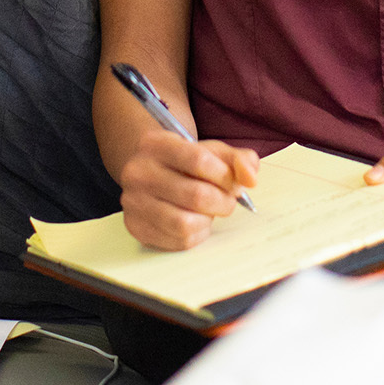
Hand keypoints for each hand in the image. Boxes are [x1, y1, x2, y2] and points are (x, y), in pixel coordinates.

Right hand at [118, 130, 258, 250]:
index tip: (234, 182)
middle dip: (222, 202)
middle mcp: (137, 171)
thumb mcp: (212, 151)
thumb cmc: (185, 163)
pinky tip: (196, 221)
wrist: (151, 174)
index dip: (225, 176)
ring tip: (209, 211)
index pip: (199, 160)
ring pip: (185, 223)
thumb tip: (250, 178)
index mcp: (155, 144)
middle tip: (226, 200)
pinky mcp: (136, 227)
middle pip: (196, 195)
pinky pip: (178, 241)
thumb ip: (238, 159)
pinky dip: (197, 234)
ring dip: (208, 220)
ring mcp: (133, 201)